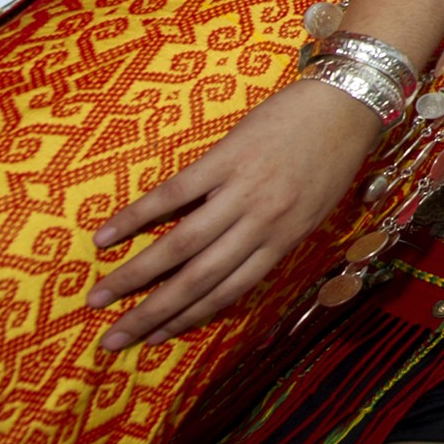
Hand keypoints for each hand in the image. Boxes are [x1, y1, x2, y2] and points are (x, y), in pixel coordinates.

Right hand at [86, 76, 385, 349]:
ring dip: (134, 275)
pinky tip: (106, 236)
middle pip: (197, 280)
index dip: (187, 319)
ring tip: (97, 296)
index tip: (152, 341)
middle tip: (110, 340)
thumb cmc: (331, 156)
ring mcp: (242, 191)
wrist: (347, 101)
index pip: (227, 293)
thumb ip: (274, 238)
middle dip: (152, 314)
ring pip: (181, 246)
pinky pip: (174, 195)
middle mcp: (262, 225)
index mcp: (284, 241)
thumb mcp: (313, 209)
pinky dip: (137, 216)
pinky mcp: (225, 158)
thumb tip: (233, 265)